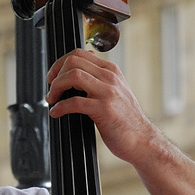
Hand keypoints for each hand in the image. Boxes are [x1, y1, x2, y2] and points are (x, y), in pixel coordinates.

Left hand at [46, 50, 164, 164]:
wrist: (142, 140)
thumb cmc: (127, 120)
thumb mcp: (116, 91)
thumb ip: (100, 78)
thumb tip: (84, 62)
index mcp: (111, 71)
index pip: (79, 53)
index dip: (60, 63)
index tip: (53, 76)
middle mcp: (110, 78)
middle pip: (73, 62)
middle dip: (55, 74)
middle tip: (52, 89)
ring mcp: (108, 93)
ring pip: (72, 76)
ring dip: (56, 88)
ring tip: (53, 100)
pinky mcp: (104, 109)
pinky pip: (74, 102)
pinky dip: (60, 107)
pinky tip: (56, 113)